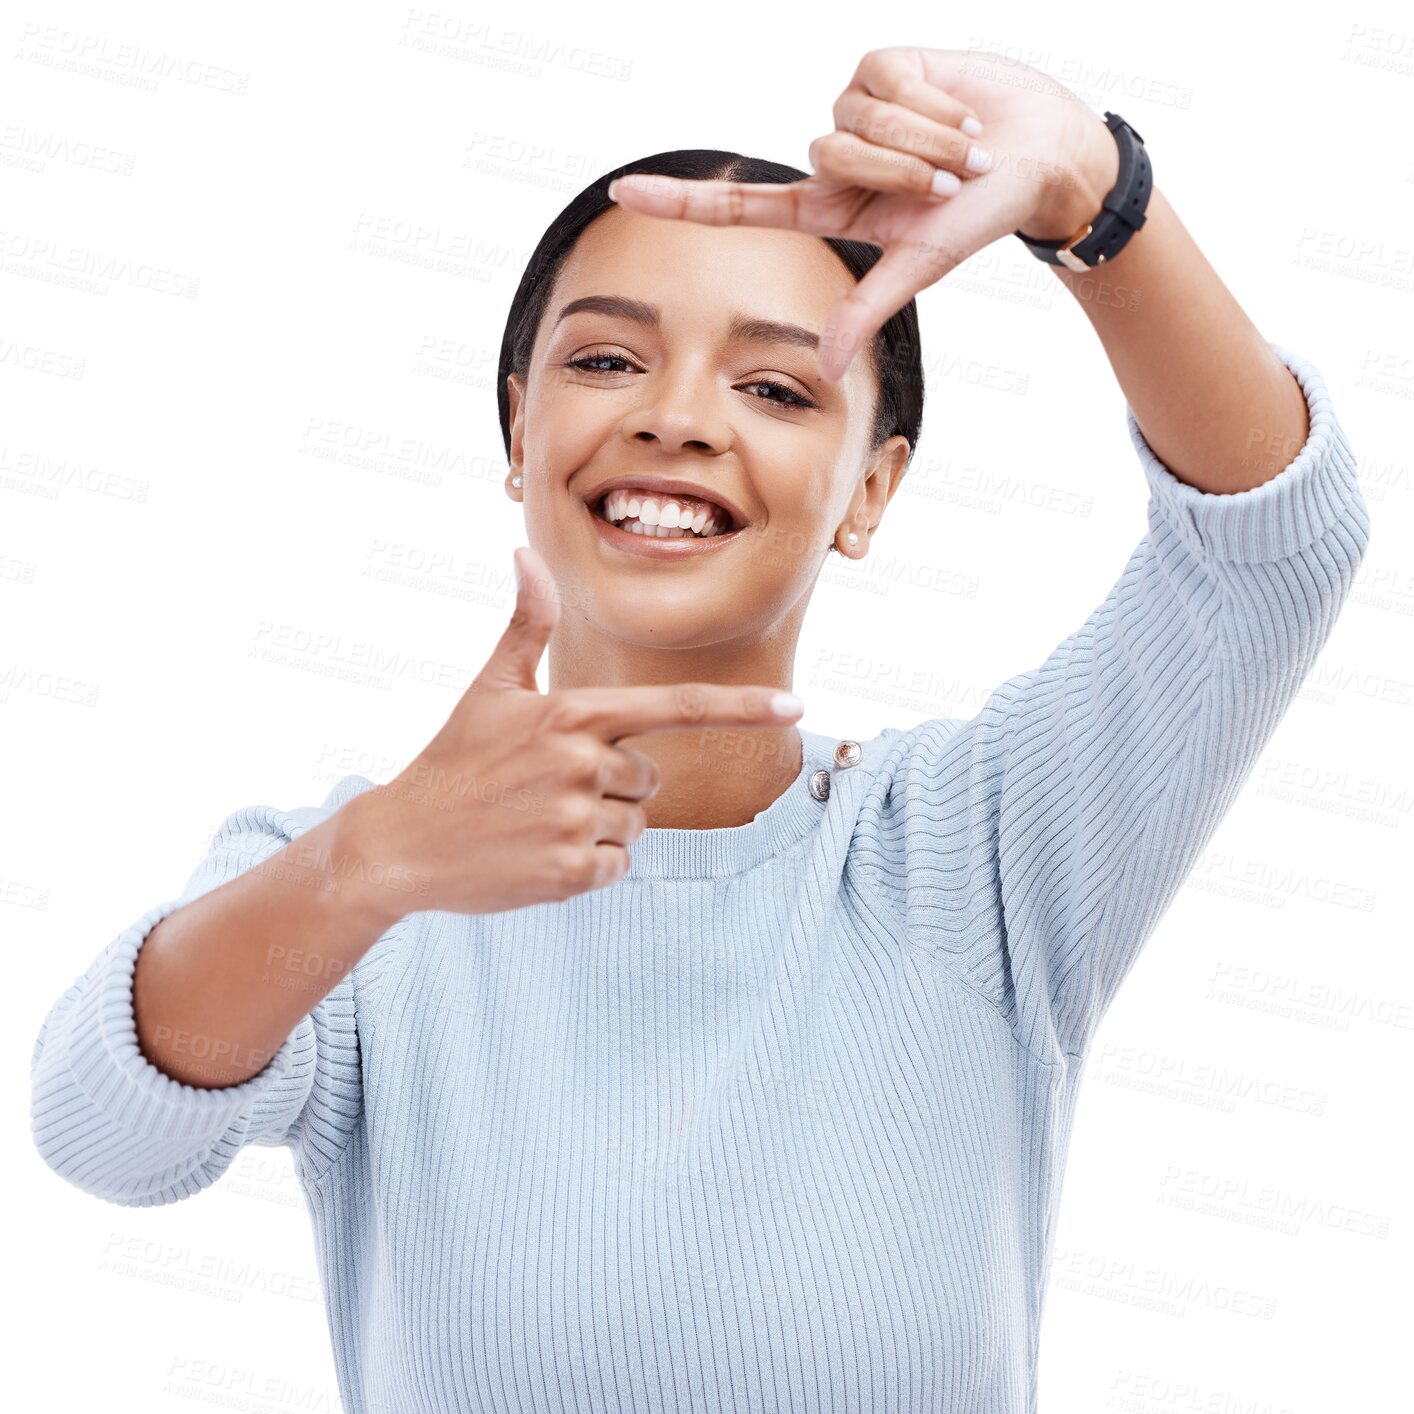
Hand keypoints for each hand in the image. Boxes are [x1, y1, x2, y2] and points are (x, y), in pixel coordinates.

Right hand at [345, 546, 806, 915]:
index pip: (677, 707)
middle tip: (545, 789)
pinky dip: (590, 867)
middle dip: (611, 786)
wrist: (401, 843)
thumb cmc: (453, 760)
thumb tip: (524, 555)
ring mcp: (577, 820)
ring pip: (636, 824)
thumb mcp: (490, 688)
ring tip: (537, 821)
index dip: (741, 708)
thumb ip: (525, 624)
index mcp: (573, 713)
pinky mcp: (570, 872)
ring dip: (600, 827)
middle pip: (650, 778)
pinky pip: (618, 866)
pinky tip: (539, 855)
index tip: (795, 707)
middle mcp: (583, 763)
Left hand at [608, 47, 1118, 381]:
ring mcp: (856, 111)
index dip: (682, 201)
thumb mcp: (920, 267)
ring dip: (920, 137)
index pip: (741, 205)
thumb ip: (868, 309)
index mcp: (832, 211)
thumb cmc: (981, 219)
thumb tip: (829, 370)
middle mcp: (835, 161)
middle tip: (948, 184)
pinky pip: (883, 76)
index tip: (622, 192)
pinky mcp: (884, 66)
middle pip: (825, 152)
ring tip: (962, 150)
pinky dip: (930, 100)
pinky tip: (960, 111)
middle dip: (898, 168)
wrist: (1042, 158)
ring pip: (853, 114)